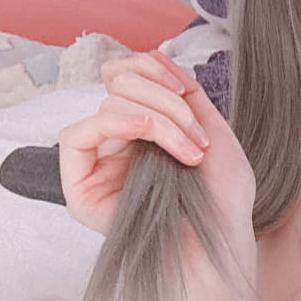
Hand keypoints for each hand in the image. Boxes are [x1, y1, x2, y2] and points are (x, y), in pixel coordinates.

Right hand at [59, 50, 255, 261]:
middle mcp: (116, 145)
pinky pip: (78, 134)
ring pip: (108, 105)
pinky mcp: (79, 188)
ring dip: (158, 118)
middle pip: (118, 85)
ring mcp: (97, 165)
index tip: (185, 86)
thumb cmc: (222, 201)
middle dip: (164, 99)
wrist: (221, 245)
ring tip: (190, 151)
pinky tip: (150, 138)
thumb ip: (184, 94)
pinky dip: (120, 123)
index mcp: (144, 132)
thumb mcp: (213, 133)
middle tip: (196, 136)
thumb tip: (154, 55)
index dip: (151, 68)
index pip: (125, 77)